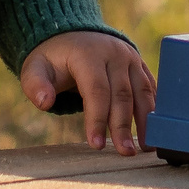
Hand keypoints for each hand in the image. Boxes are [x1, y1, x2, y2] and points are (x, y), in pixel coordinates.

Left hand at [21, 31, 155, 154]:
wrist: (74, 35)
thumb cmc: (53, 59)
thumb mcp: (35, 68)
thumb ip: (35, 85)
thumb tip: (45, 103)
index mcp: (88, 54)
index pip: (96, 90)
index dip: (97, 118)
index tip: (96, 144)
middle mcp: (114, 53)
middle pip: (122, 94)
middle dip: (123, 125)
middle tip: (124, 152)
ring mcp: (130, 58)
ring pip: (142, 91)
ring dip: (145, 121)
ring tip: (146, 148)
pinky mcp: (140, 65)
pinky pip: (150, 88)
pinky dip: (153, 110)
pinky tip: (153, 131)